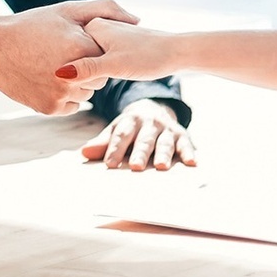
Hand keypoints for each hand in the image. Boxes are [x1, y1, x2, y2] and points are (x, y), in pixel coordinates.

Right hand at [0, 0, 138, 115]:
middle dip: (88, 68)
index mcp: (82, 48)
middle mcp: (75, 76)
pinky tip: (46, 79)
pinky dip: (64, 96)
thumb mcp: (67, 10)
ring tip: (53, 66)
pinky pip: (71, 105)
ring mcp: (63, 95)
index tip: (74, 42)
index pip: (107, 55)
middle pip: (100, 78)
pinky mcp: (51, 109)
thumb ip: (106, 10)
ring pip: (87, 93)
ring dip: (78, 84)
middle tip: (62, 55)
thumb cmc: (31, 26)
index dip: (92, 48)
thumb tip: (138, 20)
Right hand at [64, 18, 182, 82]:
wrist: (176, 52)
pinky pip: (95, 62)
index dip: (72, 70)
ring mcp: (103, 37)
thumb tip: (60, 75)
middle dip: (81, 73)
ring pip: (85, 62)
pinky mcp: (112, 46)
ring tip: (110, 75)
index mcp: (92, 26)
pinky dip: (98, 73)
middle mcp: (95, 27)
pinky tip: (108, 78)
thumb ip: (87, 69)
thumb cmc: (149, 56)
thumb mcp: (114, 65)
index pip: (68, 53)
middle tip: (104, 75)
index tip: (84, 77)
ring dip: (89, 75)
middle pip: (76, 58)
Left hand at [79, 99, 195, 170]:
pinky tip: (191, 162)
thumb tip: (85, 153)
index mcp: (130, 121)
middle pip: (143, 140)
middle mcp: (149, 123)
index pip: (121, 136)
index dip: (115, 150)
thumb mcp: (116, 130)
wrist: (153, 110)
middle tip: (135, 166)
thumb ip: (103, 143)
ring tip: (161, 166)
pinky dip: (188, 152)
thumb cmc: (131, 128)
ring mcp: (167, 129)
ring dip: (163, 154)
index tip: (109, 165)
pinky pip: (186, 144)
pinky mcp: (182, 135)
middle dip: (139, 153)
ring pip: (164, 143)